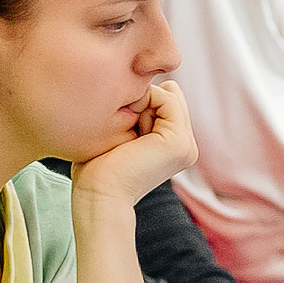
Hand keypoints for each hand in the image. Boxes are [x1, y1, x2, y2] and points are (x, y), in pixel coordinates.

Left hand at [67, 78, 195, 209]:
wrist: (98, 196)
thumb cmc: (96, 169)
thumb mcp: (119, 133)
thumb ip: (136, 111)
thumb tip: (143, 86)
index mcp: (174, 146)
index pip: (165, 100)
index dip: (139, 102)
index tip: (119, 129)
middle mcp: (186, 146)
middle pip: (169, 94)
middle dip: (142, 101)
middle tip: (124, 132)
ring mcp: (187, 145)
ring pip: (169, 94)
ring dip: (141, 103)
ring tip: (128, 134)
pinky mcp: (180, 142)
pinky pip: (167, 97)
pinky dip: (144, 101)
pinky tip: (131, 127)